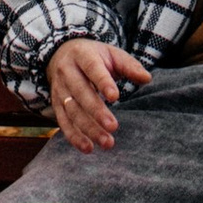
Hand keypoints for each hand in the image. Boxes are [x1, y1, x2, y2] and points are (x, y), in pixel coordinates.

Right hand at [48, 37, 151, 153]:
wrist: (61, 54)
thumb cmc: (93, 56)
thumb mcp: (111, 54)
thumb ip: (129, 66)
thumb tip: (147, 78)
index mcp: (82, 55)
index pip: (92, 68)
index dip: (102, 82)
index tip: (115, 97)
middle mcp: (67, 71)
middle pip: (80, 92)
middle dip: (96, 111)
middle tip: (113, 127)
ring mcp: (59, 89)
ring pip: (72, 110)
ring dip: (88, 128)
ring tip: (107, 142)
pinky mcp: (56, 104)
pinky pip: (63, 122)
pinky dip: (74, 136)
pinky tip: (88, 148)